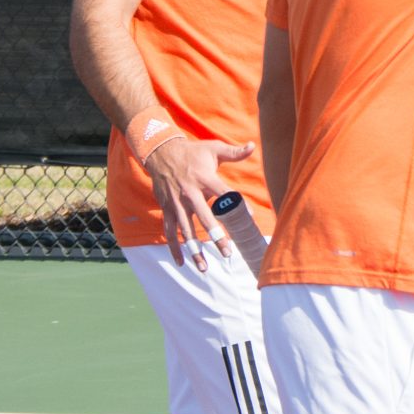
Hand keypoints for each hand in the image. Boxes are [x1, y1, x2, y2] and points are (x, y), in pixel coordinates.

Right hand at [146, 135, 254, 269]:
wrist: (160, 152)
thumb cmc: (193, 153)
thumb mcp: (213, 148)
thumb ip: (234, 152)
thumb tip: (253, 145)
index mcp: (204, 178)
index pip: (223, 193)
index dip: (235, 204)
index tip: (248, 218)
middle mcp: (189, 192)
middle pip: (204, 217)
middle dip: (215, 236)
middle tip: (227, 252)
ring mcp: (176, 203)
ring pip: (185, 230)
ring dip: (193, 249)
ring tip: (204, 268)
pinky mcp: (166, 209)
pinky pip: (169, 232)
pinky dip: (174, 247)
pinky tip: (181, 263)